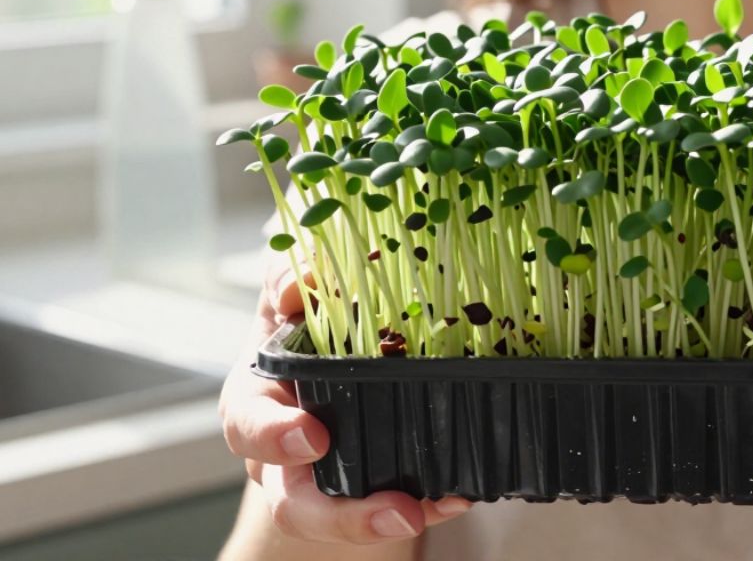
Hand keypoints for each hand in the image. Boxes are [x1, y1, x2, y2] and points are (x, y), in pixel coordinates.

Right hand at [218, 257, 471, 542]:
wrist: (332, 356)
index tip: (315, 437)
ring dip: (380, 522)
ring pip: (337, 519)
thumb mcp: (291, 293)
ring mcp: (325, 477)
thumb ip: (290, 277)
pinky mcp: (370, 487)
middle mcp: (285, 450)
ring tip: (422, 512)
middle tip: (395, 509)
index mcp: (260, 397)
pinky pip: (395, 509)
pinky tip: (457, 493)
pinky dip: (427, 504)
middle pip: (293, 500)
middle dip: (339, 514)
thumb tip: (303, 279)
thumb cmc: (306, 320)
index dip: (274, 435)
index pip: (247, 422)